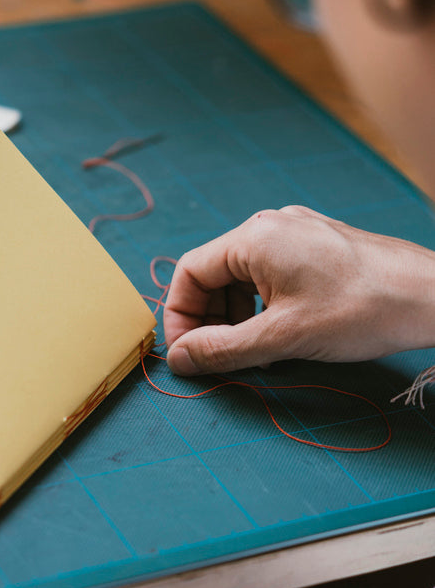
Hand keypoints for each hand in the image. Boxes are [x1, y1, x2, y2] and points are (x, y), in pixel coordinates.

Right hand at [163, 206, 434, 374]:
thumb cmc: (361, 311)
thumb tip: (178, 360)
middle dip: (209, 320)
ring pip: (242, 279)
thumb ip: (222, 350)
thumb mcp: (281, 338)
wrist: (434, 297)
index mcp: (255, 238)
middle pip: (215, 275)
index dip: (180, 315)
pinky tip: (276, 336)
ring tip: (250, 354)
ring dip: (235, 318)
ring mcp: (296, 234)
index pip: (190, 272)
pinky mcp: (317, 248)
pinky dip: (261, 308)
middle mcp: (271, 227)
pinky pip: (270, 277)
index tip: (186, 353)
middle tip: (216, 359)